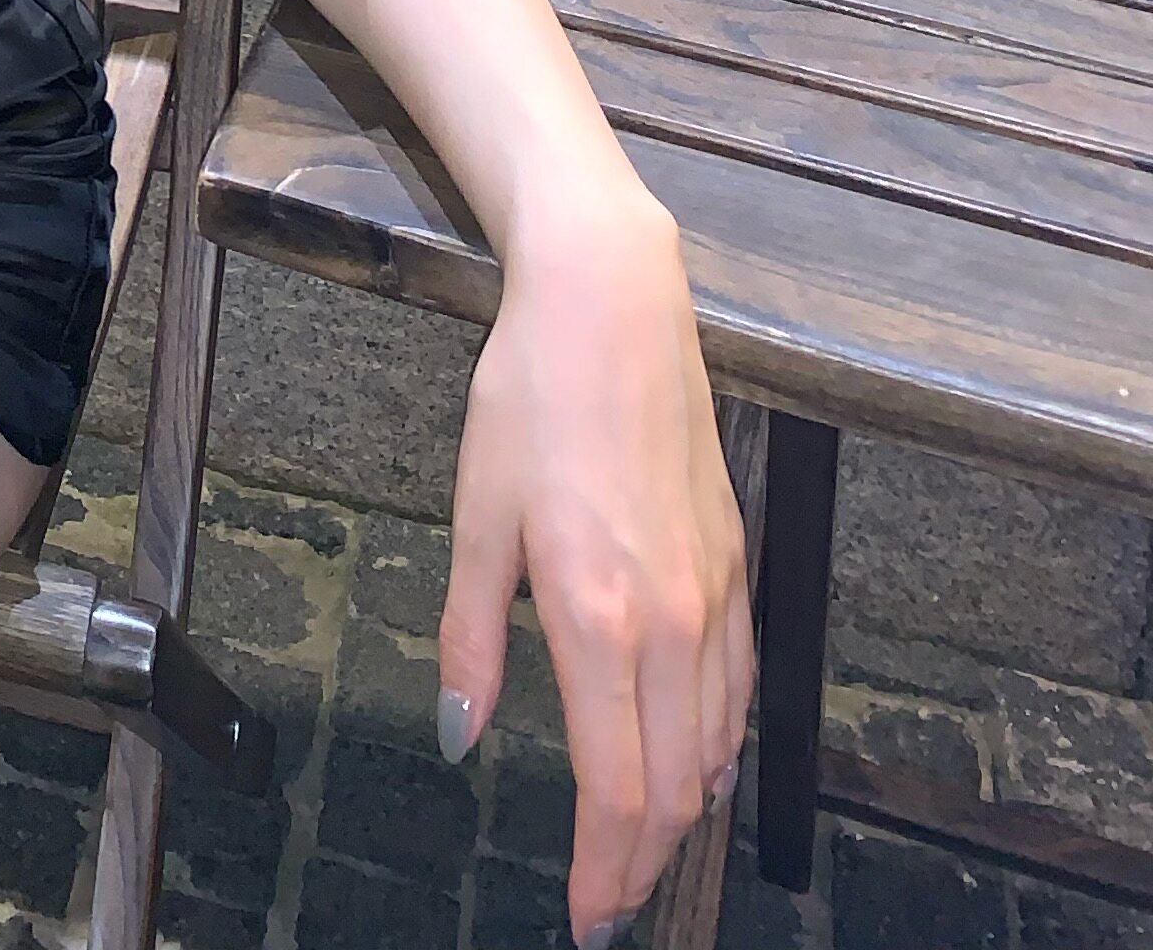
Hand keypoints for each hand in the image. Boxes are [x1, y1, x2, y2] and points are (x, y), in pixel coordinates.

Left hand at [438, 187, 753, 944]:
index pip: (615, 787)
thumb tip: (459, 735)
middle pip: (675, 788)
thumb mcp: (477, 514)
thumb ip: (471, 636)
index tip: (585, 917)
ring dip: (681, 811)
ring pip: (714, 746)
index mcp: (597, 618)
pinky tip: (694, 759)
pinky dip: (717, 744)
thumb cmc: (530, 397)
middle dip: (642, 860)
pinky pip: (738, 687)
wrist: (612, 307)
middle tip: (607, 900)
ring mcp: (714, 595)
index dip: (603, 868)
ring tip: (640, 847)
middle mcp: (671, 623)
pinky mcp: (735, 564)